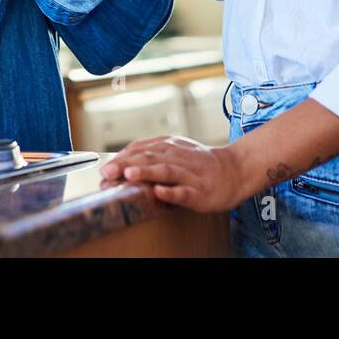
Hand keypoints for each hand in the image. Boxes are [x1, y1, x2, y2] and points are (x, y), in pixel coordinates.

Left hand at [98, 135, 249, 212]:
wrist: (234, 170)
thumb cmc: (200, 163)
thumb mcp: (175, 151)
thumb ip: (151, 153)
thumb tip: (122, 161)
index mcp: (169, 147)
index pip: (141, 149)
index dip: (121, 158)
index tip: (104, 169)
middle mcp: (178, 157)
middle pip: (149, 157)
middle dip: (126, 164)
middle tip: (107, 172)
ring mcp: (189, 174)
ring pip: (166, 170)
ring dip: (146, 172)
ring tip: (129, 175)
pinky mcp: (200, 191)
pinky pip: (184, 191)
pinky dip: (172, 191)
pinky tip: (160, 192)